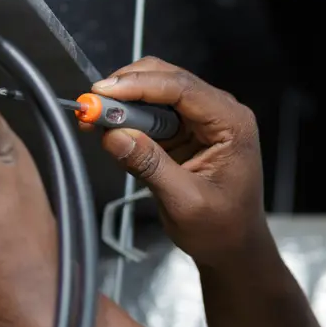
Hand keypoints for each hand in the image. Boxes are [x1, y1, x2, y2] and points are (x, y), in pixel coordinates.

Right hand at [83, 57, 268, 267]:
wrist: (233, 246)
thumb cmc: (222, 228)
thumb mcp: (185, 201)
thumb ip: (150, 166)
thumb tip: (113, 135)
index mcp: (232, 124)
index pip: (183, 88)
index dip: (140, 86)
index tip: (102, 93)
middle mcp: (220, 113)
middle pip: (168, 80)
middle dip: (127, 89)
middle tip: (92, 104)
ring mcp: (202, 120)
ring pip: (156, 93)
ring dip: (124, 104)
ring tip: (94, 119)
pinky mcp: (185, 132)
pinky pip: (152, 115)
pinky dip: (128, 119)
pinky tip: (108, 130)